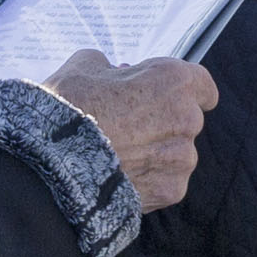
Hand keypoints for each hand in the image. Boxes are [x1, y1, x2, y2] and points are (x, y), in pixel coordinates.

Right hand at [42, 49, 217, 209]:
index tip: (168, 96)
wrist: (53, 162)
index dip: (185, 91)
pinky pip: (166, 181)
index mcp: (173, 81)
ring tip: (120, 155)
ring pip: (177, 153)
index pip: (203, 85)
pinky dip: (149, 180)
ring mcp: (182, 158)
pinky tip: (121, 176)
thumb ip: (109, 66)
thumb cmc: (69, 108)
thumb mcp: (84, 66)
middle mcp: (187, 118)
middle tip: (128, 125)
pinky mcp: (171, 190)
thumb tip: (113, 73)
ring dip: (157, 153)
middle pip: (187, 120)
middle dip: (163, 121)